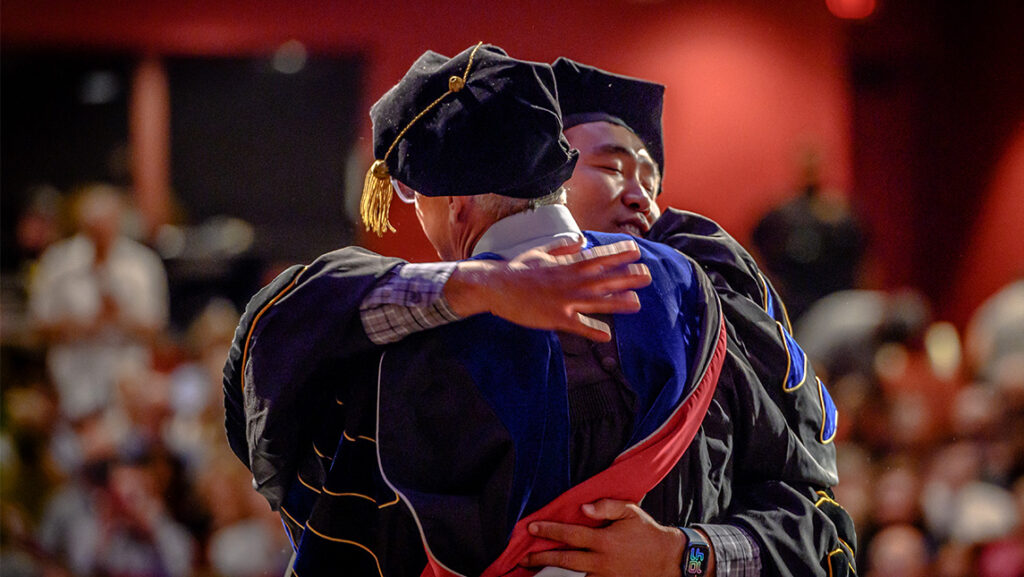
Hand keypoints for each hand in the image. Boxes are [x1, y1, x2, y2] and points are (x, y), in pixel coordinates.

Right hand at [445, 238, 651, 341]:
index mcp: (566, 265)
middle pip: (603, 279)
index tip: (636, 250)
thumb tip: (580, 240)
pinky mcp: (555, 318)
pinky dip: (593, 331)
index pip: (597, 258)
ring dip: (618, 302)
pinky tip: (607, 335)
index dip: (618, 254)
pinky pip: (578, 326)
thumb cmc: (518, 269)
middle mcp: (569, 282)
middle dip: (626, 276)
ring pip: (596, 302)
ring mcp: (563, 300)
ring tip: (637, 303)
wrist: (496, 286)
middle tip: (646, 275)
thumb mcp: (541, 252)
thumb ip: (563, 248)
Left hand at [520, 499, 685, 576]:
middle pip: (565, 561)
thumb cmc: (645, 532)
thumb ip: (607, 506)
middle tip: (523, 558)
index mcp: (605, 541)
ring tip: (533, 572)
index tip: (532, 527)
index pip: (571, 535)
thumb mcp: (630, 511)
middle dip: (541, 559)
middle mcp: (602, 562)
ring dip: (552, 574)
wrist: (666, 559)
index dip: (550, 531)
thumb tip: (583, 508)